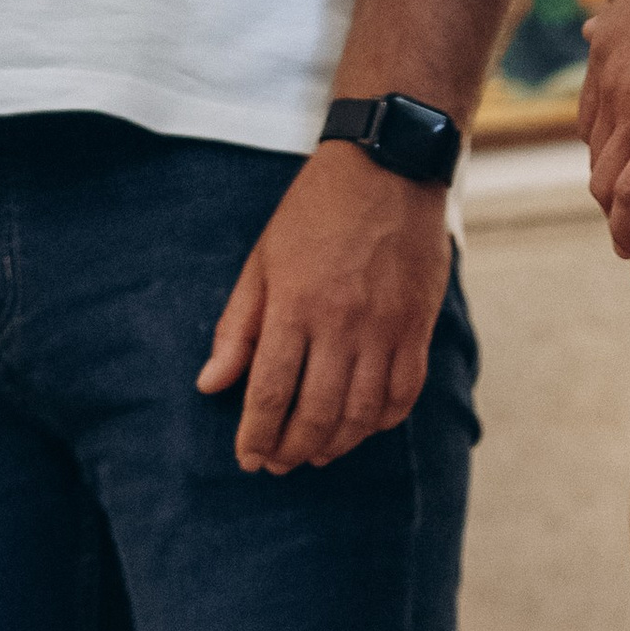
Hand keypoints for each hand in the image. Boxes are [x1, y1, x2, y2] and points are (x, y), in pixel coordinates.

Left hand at [198, 144, 449, 476]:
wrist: (388, 166)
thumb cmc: (315, 211)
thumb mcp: (263, 259)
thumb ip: (237, 326)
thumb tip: (211, 385)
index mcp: (296, 305)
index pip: (270, 391)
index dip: (256, 434)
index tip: (247, 458)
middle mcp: (342, 324)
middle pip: (316, 413)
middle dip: (291, 449)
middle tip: (277, 464)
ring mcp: (386, 329)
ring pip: (361, 415)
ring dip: (335, 445)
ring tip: (314, 454)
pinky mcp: (418, 328)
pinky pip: (403, 396)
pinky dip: (380, 422)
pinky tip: (360, 427)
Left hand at [579, 0, 629, 256]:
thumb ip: (623, 15)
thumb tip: (592, 25)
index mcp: (608, 43)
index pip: (593, 118)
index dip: (609, 152)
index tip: (628, 175)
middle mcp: (612, 76)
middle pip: (597, 154)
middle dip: (611, 188)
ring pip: (607, 181)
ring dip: (616, 216)